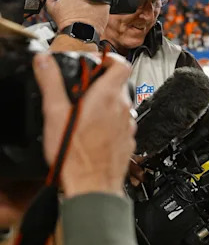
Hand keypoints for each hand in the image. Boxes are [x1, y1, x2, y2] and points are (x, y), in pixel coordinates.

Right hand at [34, 52, 134, 197]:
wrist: (93, 186)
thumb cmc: (75, 154)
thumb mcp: (55, 114)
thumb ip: (51, 83)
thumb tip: (44, 61)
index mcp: (107, 97)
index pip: (121, 64)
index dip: (110, 59)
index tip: (97, 62)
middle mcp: (123, 109)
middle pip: (119, 85)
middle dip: (102, 83)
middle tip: (82, 89)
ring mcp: (127, 126)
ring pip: (121, 106)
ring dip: (106, 104)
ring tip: (84, 112)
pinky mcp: (127, 142)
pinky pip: (121, 125)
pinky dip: (110, 123)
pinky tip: (92, 132)